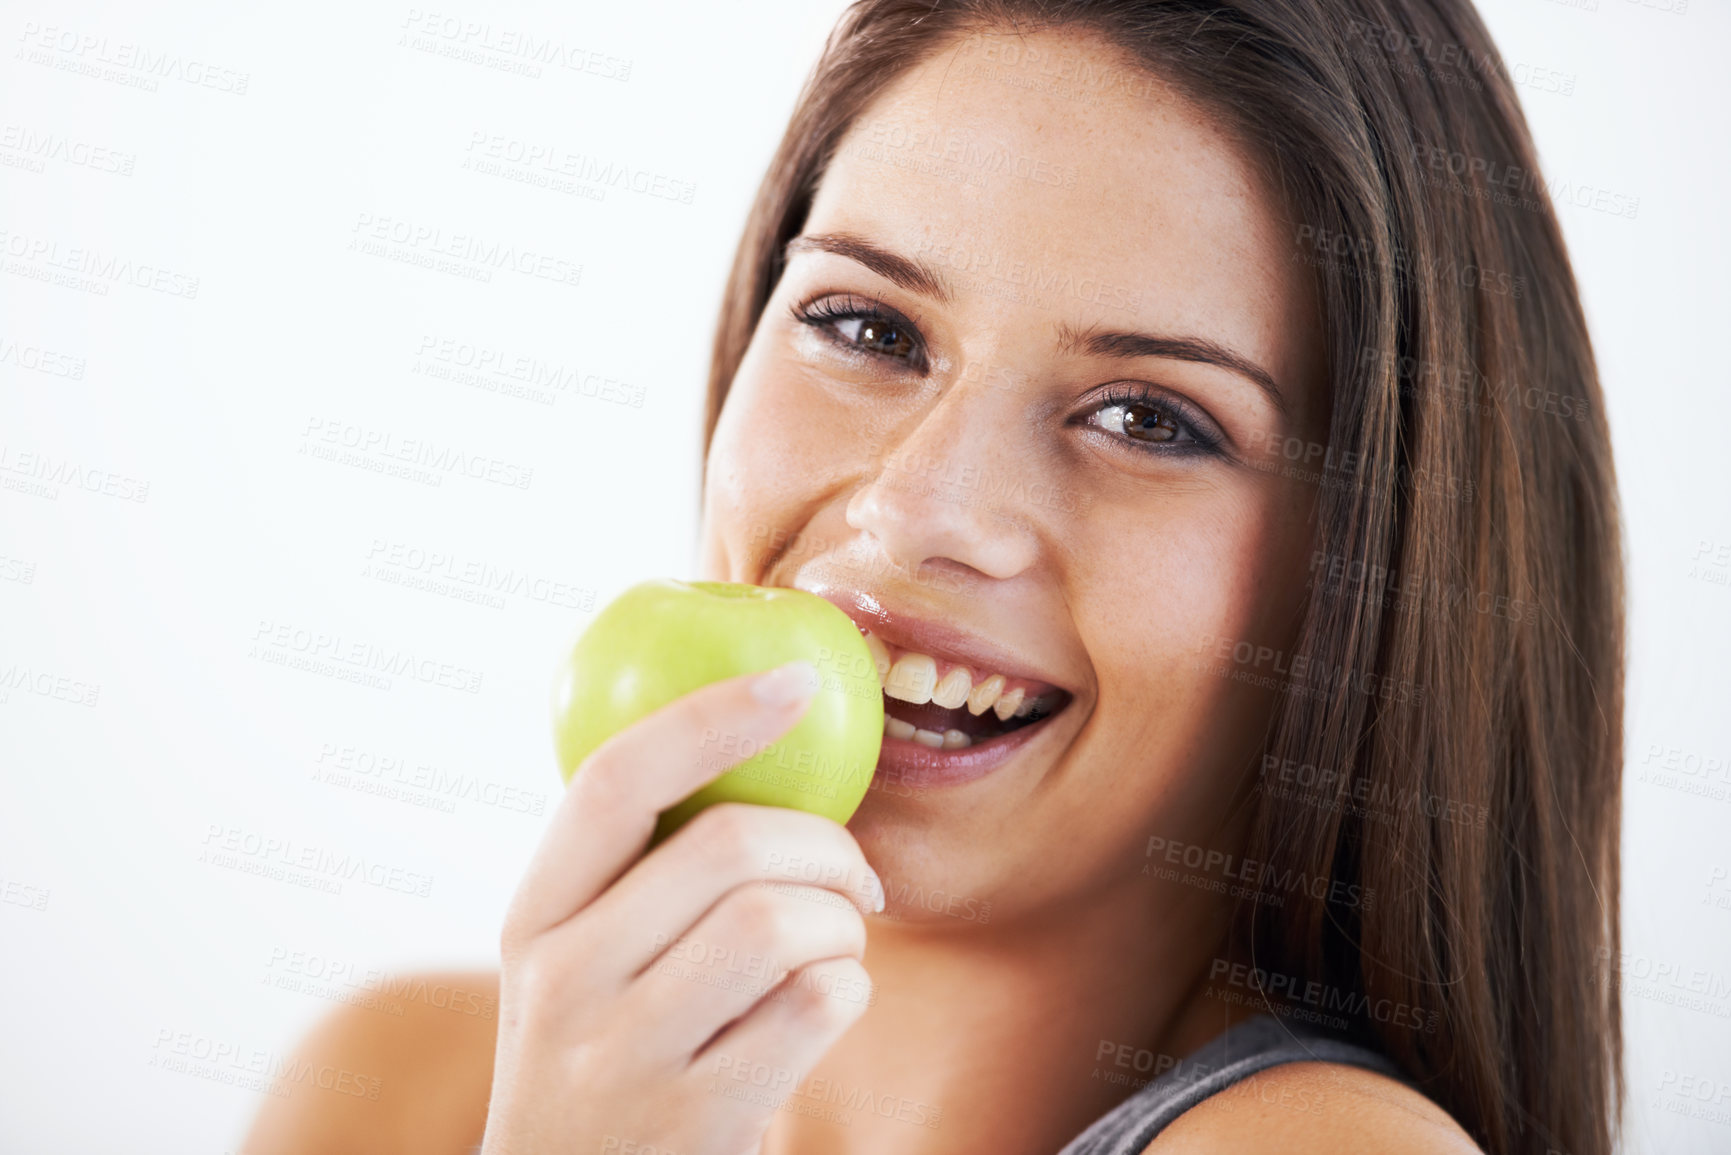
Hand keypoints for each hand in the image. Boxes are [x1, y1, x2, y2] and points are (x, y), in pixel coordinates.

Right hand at [480, 660, 883, 1154]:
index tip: (797, 681)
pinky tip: (825, 1006)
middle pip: (727, 845)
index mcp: (534, 918)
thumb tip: (767, 728)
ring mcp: (623, 1056)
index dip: (713, 715)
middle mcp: (563, 981)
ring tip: (834, 948)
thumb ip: (638, 874)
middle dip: (827, 844)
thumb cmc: (613, 1057)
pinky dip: (850, 989)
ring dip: (841, 924)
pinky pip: (817, 1004)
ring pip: (781, 921)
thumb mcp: (581, 964)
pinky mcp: (696, 1118)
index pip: (616, 780)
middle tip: (854, 876)